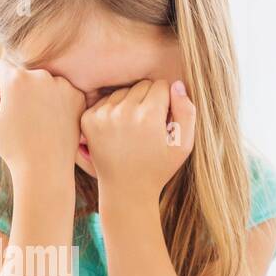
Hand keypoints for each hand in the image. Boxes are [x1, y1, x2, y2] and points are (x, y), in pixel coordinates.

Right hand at [0, 59, 85, 185]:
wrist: (46, 168)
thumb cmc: (12, 146)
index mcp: (16, 78)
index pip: (1, 68)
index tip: (4, 108)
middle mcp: (41, 75)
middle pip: (24, 73)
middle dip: (20, 89)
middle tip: (22, 119)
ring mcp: (63, 85)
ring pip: (43, 82)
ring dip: (39, 94)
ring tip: (38, 123)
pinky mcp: (78, 96)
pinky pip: (61, 91)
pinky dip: (57, 102)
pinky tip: (52, 122)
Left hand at [80, 79, 195, 200]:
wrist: (126, 191)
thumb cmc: (159, 168)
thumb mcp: (183, 145)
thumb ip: (187, 112)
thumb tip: (176, 84)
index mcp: (148, 116)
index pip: (162, 85)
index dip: (167, 102)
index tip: (164, 120)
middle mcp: (123, 112)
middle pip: (142, 85)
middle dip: (149, 100)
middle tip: (149, 126)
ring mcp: (103, 115)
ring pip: (123, 91)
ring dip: (130, 104)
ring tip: (133, 129)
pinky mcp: (88, 119)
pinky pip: (106, 101)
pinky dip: (113, 111)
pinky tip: (119, 131)